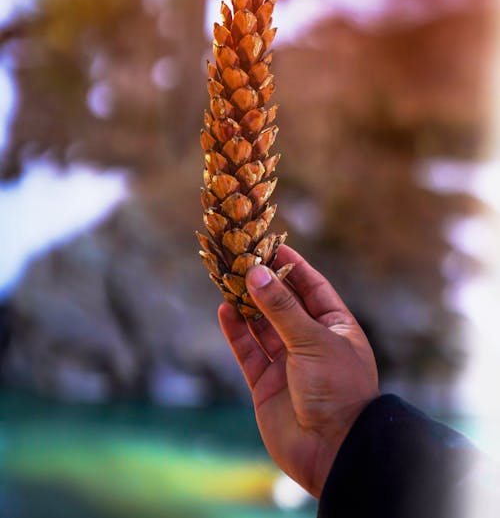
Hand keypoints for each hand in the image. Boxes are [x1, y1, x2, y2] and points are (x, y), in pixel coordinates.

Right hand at [218, 245, 378, 497]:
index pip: (312, 288)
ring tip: (227, 279)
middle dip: (263, 283)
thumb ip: (281, 308)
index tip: (271, 246)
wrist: (333, 451)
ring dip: (246, 304)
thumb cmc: (337, 390)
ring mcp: (288, 363)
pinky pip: (249, 351)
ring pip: (262, 326)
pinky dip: (236, 332)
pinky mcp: (267, 384)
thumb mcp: (312, 341)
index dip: (293, 267)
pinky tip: (225, 310)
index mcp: (335, 328)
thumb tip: (255, 272)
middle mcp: (311, 342)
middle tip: (241, 259)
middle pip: (283, 305)